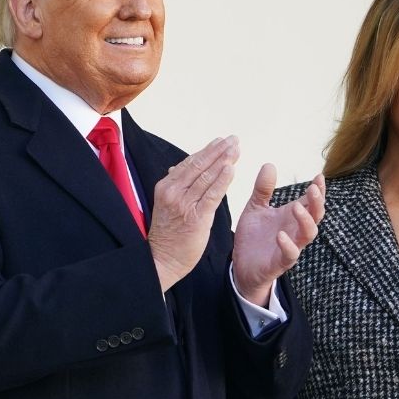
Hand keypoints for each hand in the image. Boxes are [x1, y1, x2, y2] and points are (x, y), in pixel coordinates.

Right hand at [149, 136, 238, 290]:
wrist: (162, 259)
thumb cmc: (167, 234)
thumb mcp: (166, 204)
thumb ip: (174, 186)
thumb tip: (175, 168)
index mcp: (166, 186)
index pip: (189, 163)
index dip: (207, 150)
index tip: (220, 141)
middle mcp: (174, 191)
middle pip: (199, 165)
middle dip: (218, 150)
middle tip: (233, 139)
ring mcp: (184, 204)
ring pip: (207, 177)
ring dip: (223, 160)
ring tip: (236, 149)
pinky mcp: (196, 217)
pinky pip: (212, 194)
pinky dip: (222, 180)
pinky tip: (231, 169)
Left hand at [232, 167, 324, 305]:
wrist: (241, 266)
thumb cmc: (253, 237)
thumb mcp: (255, 208)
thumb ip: (263, 189)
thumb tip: (269, 164)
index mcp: (291, 216)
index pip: (311, 201)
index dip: (319, 190)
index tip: (319, 176)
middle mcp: (295, 230)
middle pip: (316, 216)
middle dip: (317, 202)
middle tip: (313, 188)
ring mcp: (290, 246)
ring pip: (308, 234)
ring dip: (306, 221)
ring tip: (296, 208)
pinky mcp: (280, 262)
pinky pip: (290, 255)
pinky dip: (288, 245)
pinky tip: (280, 235)